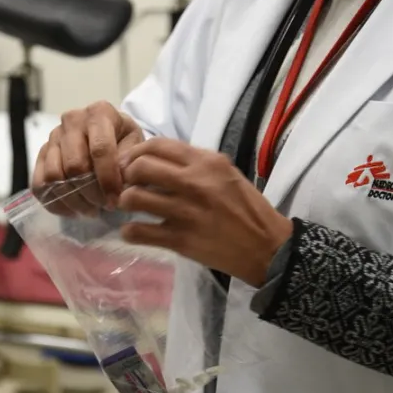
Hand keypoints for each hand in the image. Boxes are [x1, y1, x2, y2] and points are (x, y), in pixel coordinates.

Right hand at [33, 101, 144, 214]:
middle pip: (74, 165)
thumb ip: (131, 160)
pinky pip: (39, 184)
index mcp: (99, 113)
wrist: (109, 133)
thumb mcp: (136, 144)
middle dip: (91, 193)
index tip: (115, 201)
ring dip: (73, 200)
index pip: (100, 150)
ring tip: (90, 209)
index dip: (107, 180)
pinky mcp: (41, 154)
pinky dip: (55, 203)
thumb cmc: (124, 140)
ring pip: (54, 176)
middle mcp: (72, 120)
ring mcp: (53, 137)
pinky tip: (73, 210)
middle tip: (104, 206)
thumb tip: (120, 180)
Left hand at [118, 138, 293, 286]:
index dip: (136, 152)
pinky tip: (134, 231)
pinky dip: (130, 232)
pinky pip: (139, 232)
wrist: (267, 247)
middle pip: (140, 167)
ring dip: (125, 202)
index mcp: (207, 162)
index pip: (158, 145)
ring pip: (134, 198)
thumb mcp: (227, 174)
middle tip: (127, 185)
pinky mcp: (180, 240)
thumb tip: (160, 160)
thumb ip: (196, 164)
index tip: (130, 162)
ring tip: (129, 207)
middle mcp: (194, 183)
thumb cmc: (247, 209)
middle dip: (126, 175)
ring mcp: (185, 213)